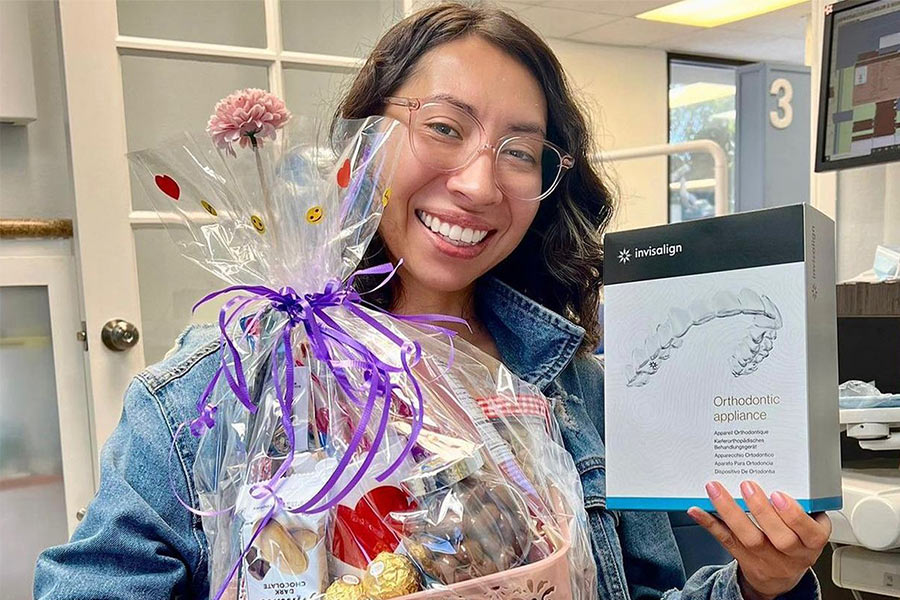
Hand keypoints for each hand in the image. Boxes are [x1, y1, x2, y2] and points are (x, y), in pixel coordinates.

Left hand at [687, 480, 831, 599]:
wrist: (779, 577)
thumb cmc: (795, 543)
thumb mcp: (808, 528)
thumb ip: (802, 506)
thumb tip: (782, 472)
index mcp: (810, 543)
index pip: (810, 533)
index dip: (795, 515)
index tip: (779, 495)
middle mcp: (790, 554)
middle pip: (780, 538)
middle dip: (762, 510)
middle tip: (747, 485)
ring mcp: (765, 558)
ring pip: (749, 538)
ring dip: (731, 512)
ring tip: (717, 490)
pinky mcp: (742, 556)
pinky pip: (725, 539)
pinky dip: (709, 523)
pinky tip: (697, 510)